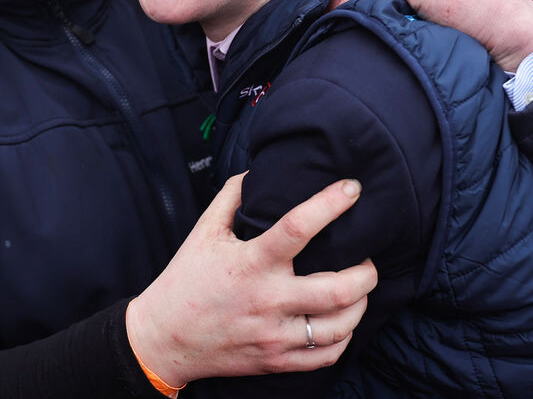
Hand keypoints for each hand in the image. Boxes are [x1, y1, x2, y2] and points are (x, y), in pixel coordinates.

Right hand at [126, 173, 376, 385]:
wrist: (163, 339)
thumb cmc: (185, 280)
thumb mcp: (203, 232)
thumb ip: (231, 197)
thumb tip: (257, 169)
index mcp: (251, 263)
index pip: (299, 228)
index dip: (331, 204)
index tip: (352, 188)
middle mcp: (267, 301)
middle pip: (337, 289)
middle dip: (367, 271)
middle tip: (369, 256)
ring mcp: (274, 336)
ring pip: (340, 326)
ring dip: (361, 304)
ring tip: (360, 287)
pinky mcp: (276, 362)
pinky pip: (327, 356)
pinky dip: (345, 336)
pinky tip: (343, 319)